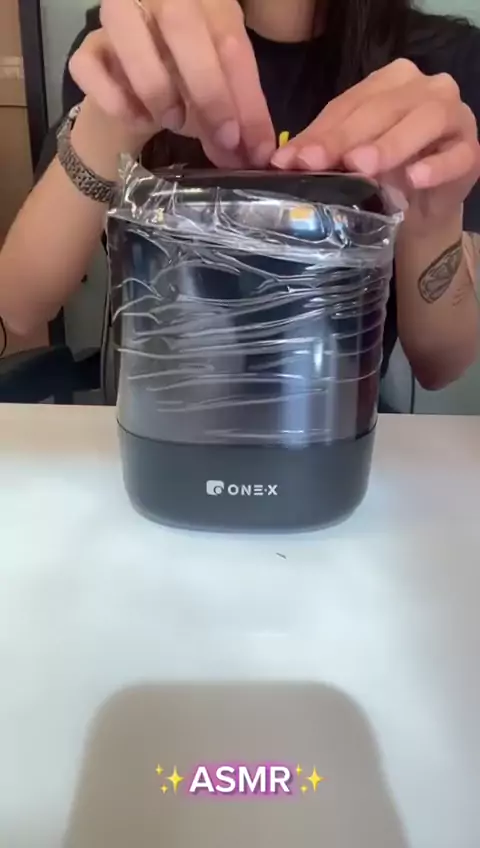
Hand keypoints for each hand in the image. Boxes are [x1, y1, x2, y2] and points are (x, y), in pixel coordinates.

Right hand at [69, 0, 275, 168]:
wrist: (132, 98)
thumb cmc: (185, 90)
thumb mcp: (219, 102)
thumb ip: (237, 122)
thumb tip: (255, 154)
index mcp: (206, 3)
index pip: (230, 40)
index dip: (246, 96)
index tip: (253, 145)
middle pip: (180, 20)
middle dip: (208, 86)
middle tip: (223, 136)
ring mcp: (118, 17)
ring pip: (124, 25)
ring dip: (155, 84)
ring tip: (173, 121)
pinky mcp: (87, 49)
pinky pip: (87, 64)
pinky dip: (113, 97)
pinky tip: (136, 118)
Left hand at [271, 59, 479, 233]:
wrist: (422, 207)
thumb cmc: (383, 175)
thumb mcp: (348, 158)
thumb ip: (321, 151)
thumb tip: (282, 161)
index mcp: (389, 82)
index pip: (350, 104)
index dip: (320, 133)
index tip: (291, 160)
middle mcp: (424, 88)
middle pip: (382, 109)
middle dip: (347, 138)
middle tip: (318, 163)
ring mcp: (453, 115)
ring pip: (423, 121)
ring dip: (391, 145)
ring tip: (362, 167)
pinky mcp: (471, 149)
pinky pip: (456, 155)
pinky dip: (436, 167)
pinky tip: (415, 178)